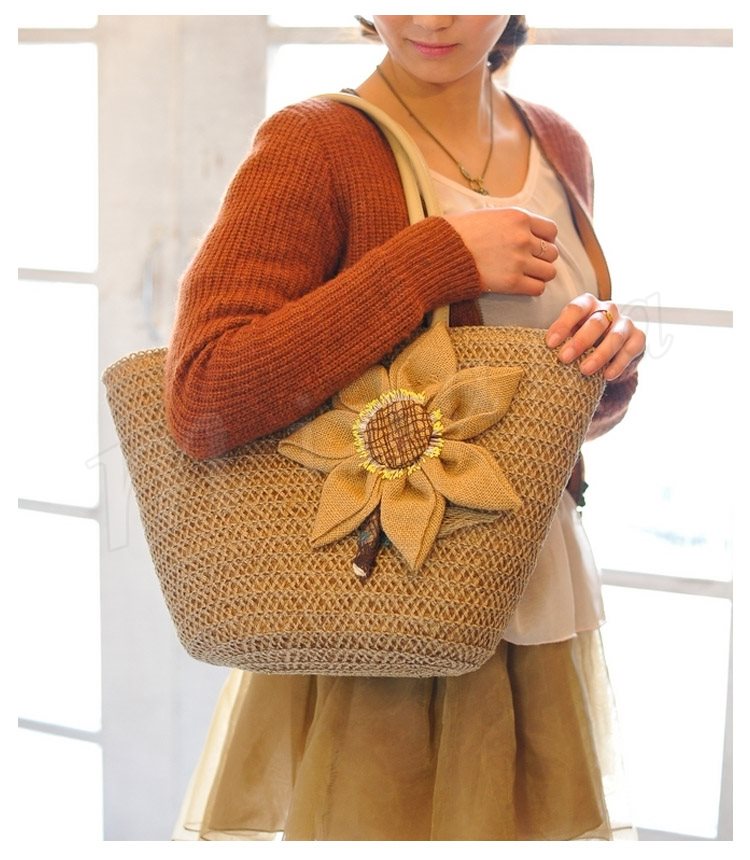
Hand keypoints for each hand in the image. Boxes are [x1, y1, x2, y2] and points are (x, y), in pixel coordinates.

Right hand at [444, 207, 558, 295]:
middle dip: (542, 258)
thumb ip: (512, 222)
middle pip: (552, 253)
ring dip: (539, 275)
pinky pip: (538, 288)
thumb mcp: (489, 215)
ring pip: (549, 272)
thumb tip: (527, 230)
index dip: (545, 240)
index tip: (534, 246)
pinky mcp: (512, 282)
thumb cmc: (459, 233)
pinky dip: (532, 288)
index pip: (551, 231)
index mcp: (519, 217)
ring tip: (524, 275)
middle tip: (527, 263)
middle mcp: (523, 238)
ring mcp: (519, 261)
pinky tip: (520, 285)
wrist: (441, 252)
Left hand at [546, 293, 645, 380]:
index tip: (550, 343)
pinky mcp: (638, 338)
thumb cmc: (584, 341)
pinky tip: (607, 376)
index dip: (562, 325)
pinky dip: (618, 364)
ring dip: (599, 355)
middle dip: (579, 341)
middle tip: (564, 358)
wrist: (612, 351)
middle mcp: (608, 309)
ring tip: (584, 370)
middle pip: (596, 322)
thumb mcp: (570, 336)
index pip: (575, 309)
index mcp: (588, 304)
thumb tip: (543, 352)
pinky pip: (630, 350)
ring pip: (615, 336)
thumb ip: (561, 339)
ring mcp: (625, 323)